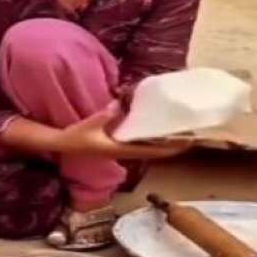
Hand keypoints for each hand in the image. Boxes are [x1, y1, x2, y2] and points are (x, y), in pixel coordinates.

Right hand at [57, 103, 193, 160]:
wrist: (64, 145)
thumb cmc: (76, 138)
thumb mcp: (90, 125)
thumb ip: (105, 116)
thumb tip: (118, 104)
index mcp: (121, 150)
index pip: (152, 152)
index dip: (170, 149)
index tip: (187, 143)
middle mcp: (126, 151)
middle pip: (156, 151)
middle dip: (173, 145)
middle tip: (191, 135)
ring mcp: (123, 148)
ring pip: (150, 147)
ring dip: (164, 142)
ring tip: (179, 131)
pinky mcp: (119, 143)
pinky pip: (141, 141)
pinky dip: (152, 136)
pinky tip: (157, 127)